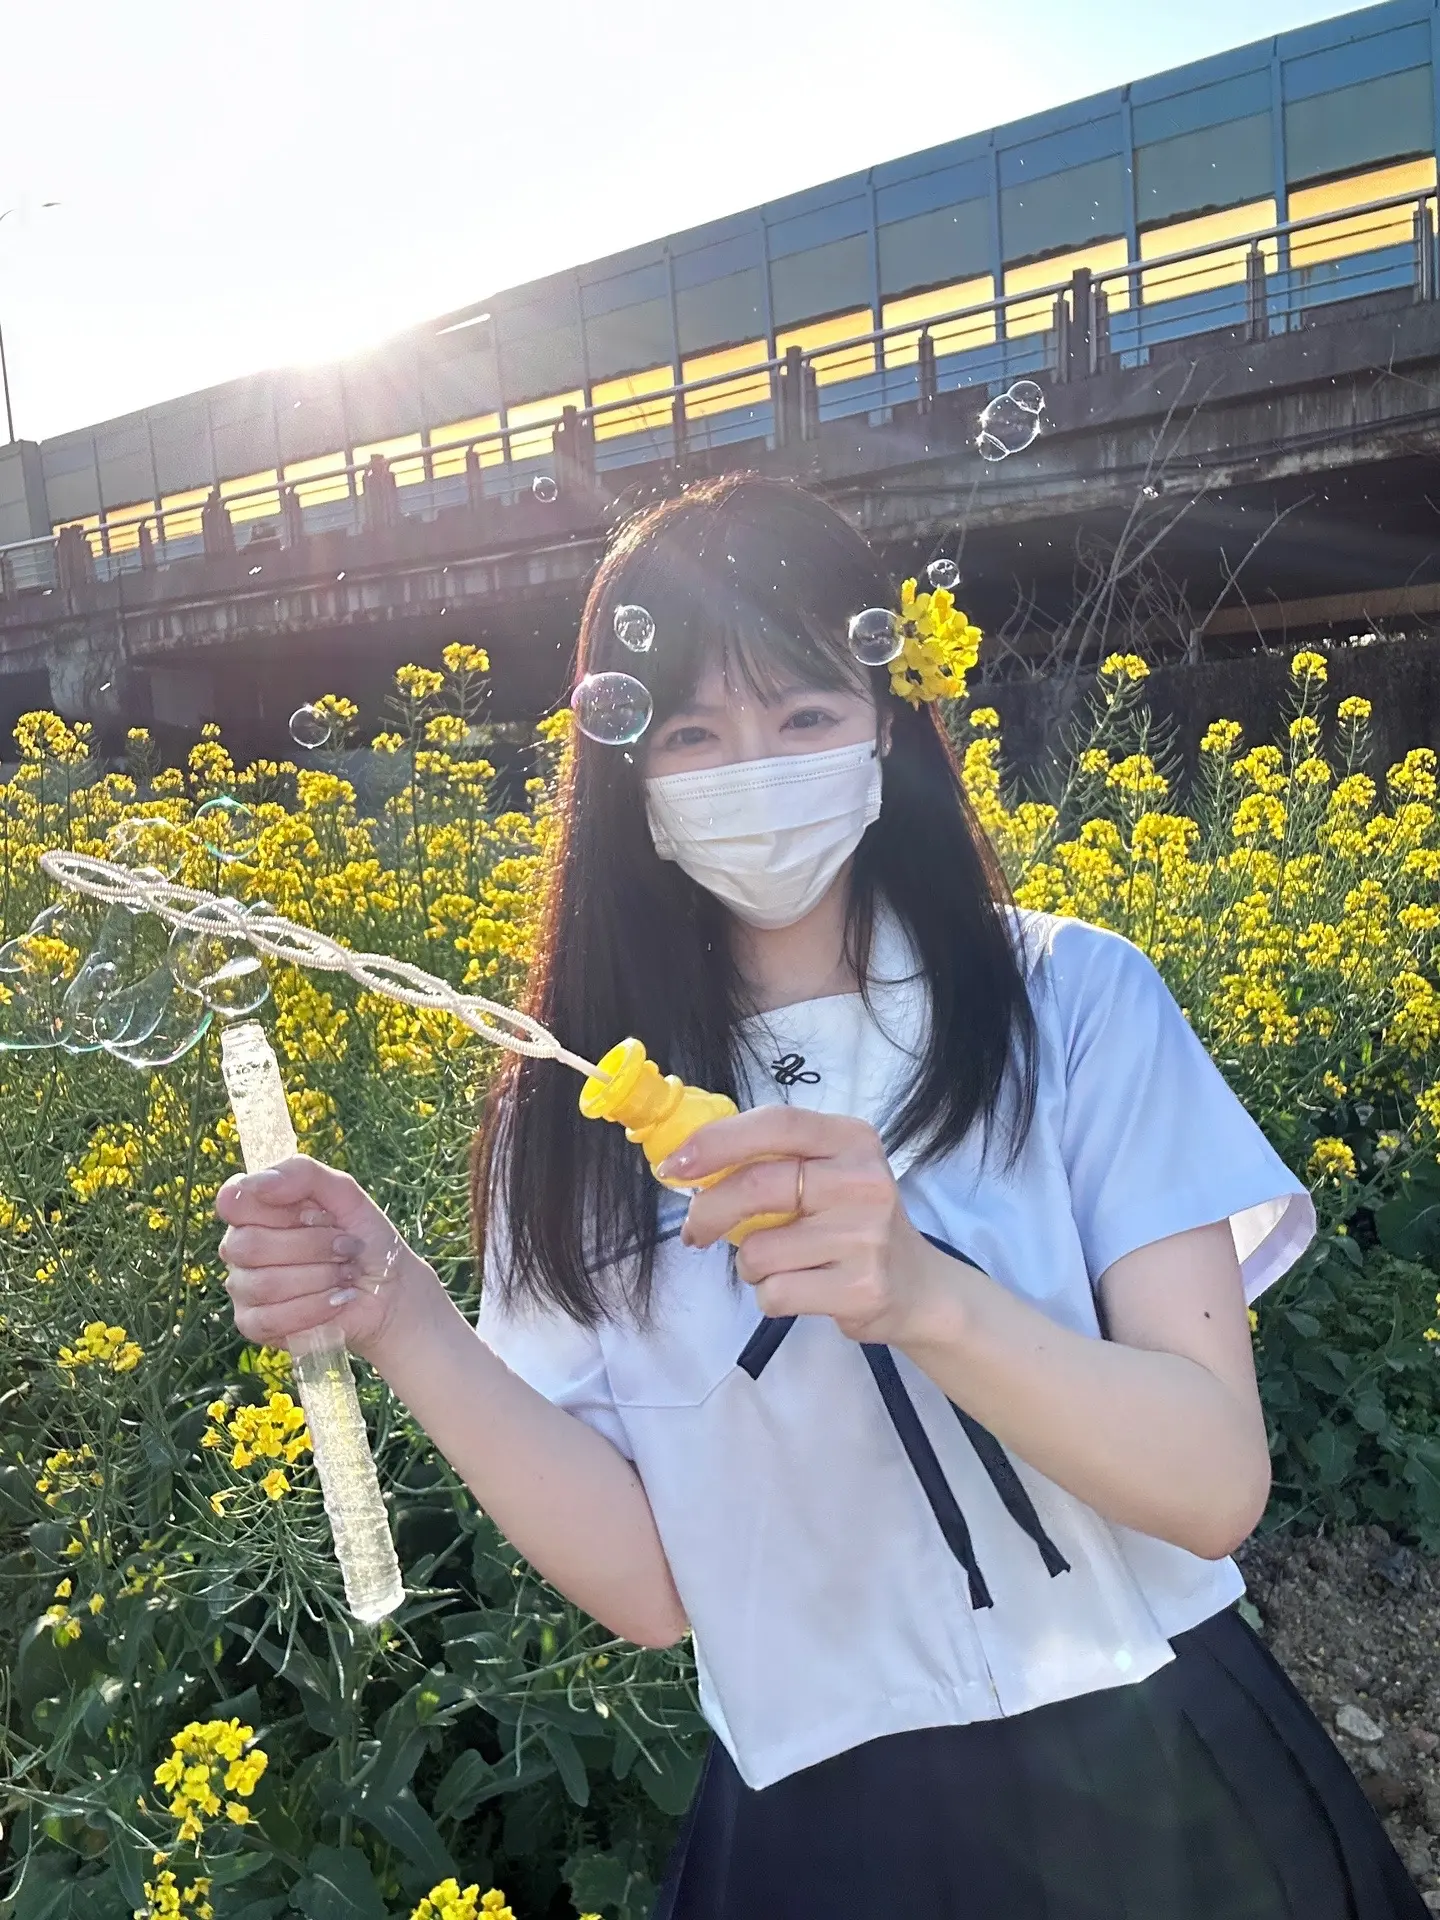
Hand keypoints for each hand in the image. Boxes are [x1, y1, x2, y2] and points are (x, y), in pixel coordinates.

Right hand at [214, 1157, 436, 1367]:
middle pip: (250, 1245)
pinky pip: (269, 1320)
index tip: (315, 1213)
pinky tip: (337, 1300)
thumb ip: (301, 1174)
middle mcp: (240, 1246)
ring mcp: (242, 1287)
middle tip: (346, 1246)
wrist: (389, 1289)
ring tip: (346, 1273)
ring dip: (319, 1278)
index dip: (278, 1209)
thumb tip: (255, 1182)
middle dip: (312, 1246)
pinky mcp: (253, 1324)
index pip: (233, 1201)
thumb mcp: (343, 1193)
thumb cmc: (362, 1236)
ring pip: (264, 1284)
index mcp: (253, 1210)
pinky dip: (313, 1309)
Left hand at [660, 1108, 941, 1345]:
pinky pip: (775, 1292)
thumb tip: (687, 1160)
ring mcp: (865, 1237)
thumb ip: (773, 1159)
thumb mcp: (829, 1172)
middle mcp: (863, 1181)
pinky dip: (770, 1295)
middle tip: (696, 1229)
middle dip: (708, 1211)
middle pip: (757, 1185)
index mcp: (851, 1139)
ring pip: (758, 1251)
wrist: (918, 1285)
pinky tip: (801, 1287)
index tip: (675, 1165)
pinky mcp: (860, 1288)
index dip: (717, 1141)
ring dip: (749, 1265)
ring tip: (779, 1264)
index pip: (776, 1124)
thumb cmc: (853, 1222)